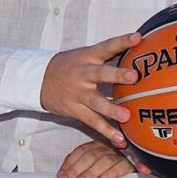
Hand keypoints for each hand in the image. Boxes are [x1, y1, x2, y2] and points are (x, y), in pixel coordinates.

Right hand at [40, 32, 141, 146]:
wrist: (39, 79)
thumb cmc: (70, 65)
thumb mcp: (85, 55)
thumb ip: (108, 54)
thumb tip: (137, 45)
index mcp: (88, 56)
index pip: (107, 46)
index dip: (122, 41)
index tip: (137, 37)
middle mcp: (83, 73)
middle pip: (100, 73)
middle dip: (117, 75)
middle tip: (134, 76)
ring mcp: (78, 93)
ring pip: (96, 101)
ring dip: (111, 109)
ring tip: (127, 117)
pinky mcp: (74, 110)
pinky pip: (92, 121)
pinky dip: (106, 131)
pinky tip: (120, 139)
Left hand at [57, 141, 134, 177]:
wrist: (139, 165)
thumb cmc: (112, 166)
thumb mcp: (95, 164)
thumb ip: (81, 167)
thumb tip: (61, 176)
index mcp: (97, 146)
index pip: (80, 151)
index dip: (69, 164)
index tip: (61, 176)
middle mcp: (107, 147)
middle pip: (90, 156)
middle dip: (76, 169)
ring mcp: (119, 155)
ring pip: (104, 160)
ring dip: (91, 172)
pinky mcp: (131, 163)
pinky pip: (122, 166)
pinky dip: (113, 172)